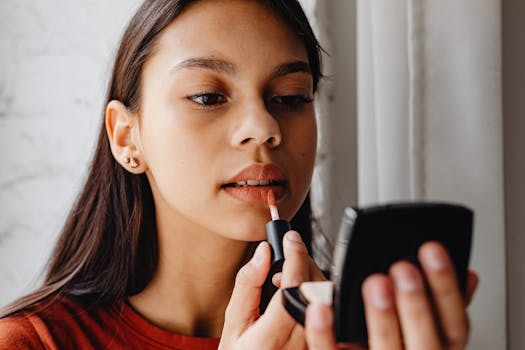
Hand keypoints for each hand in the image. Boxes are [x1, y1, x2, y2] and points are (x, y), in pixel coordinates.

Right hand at [218, 230, 324, 349]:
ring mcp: (315, 346)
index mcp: (272, 337)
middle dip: (304, 263)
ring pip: (328, 299)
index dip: (294, 253)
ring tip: (290, 281)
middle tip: (288, 256)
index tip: (290, 238)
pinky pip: (333, 313)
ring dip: (313, 279)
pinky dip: (322, 296)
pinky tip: (305, 298)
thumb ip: (248, 284)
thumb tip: (263, 252)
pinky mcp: (322, 346)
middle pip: (316, 288)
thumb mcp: (234, 321)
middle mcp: (300, 344)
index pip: (294, 283)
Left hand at [304, 241, 478, 349]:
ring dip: (382, 318)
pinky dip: (325, 333)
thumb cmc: (400, 342)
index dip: (447, 289)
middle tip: (404, 269)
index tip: (431, 251)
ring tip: (375, 282)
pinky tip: (322, 307)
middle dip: (416, 305)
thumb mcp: (430, 327)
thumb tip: (465, 273)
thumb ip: (441, 304)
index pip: (455, 327)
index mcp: (437, 347)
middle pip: (424, 343)